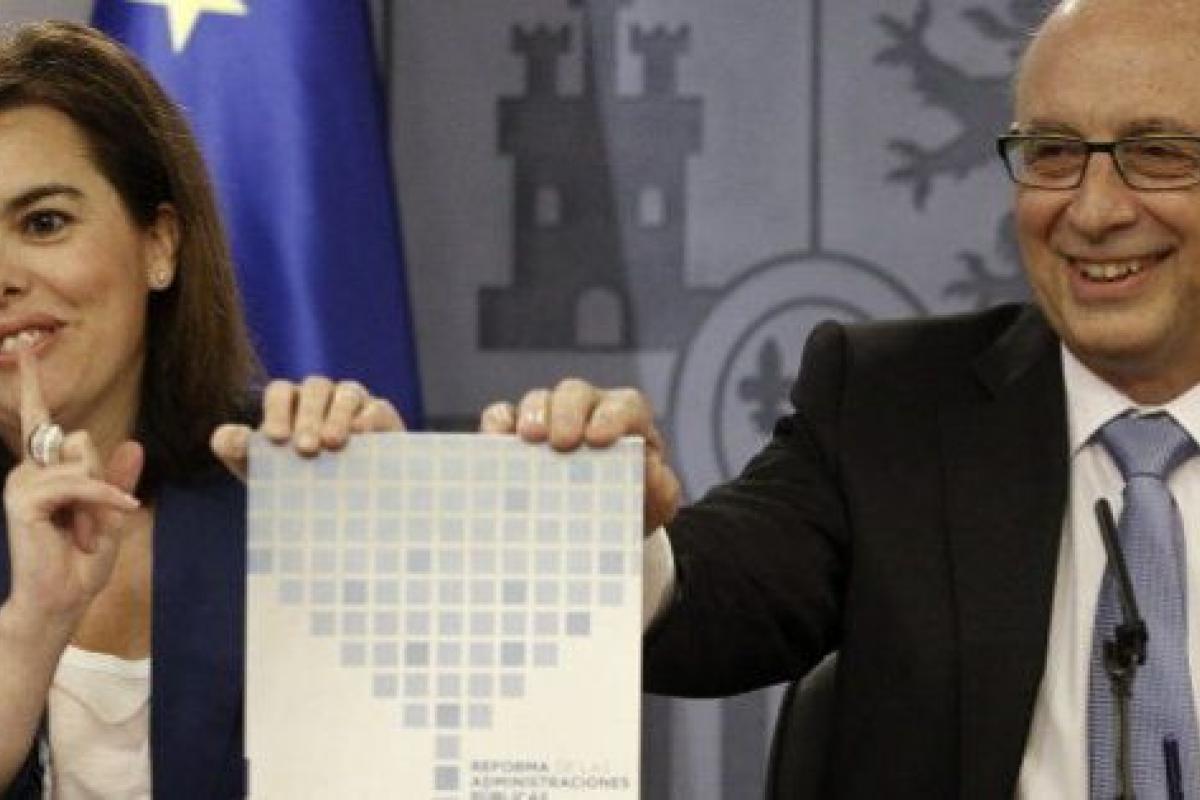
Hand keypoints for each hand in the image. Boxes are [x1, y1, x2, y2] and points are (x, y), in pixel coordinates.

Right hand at [2, 351, 141, 635]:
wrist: (60, 602)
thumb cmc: (82, 564)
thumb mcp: (113, 515)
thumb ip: (119, 480)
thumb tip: (133, 443)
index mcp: (45, 472)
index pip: (42, 421)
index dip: (35, 383)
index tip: (25, 347)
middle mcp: (27, 471)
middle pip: (82, 440)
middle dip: (101, 481)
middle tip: (92, 524)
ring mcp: (21, 484)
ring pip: (81, 460)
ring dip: (99, 498)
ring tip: (88, 533)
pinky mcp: (23, 500)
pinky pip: (77, 482)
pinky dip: (100, 500)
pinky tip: (109, 521)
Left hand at [211, 377, 405, 479]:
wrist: (344, 505)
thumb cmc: (296, 483)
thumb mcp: (263, 472)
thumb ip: (239, 452)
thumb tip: (223, 437)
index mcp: (291, 404)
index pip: (281, 392)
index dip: (277, 411)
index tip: (276, 440)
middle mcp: (322, 397)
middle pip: (314, 389)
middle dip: (308, 417)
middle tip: (305, 449)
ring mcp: (354, 404)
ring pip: (346, 393)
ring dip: (338, 416)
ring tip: (333, 444)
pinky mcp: (381, 417)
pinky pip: (376, 407)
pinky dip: (367, 418)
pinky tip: (361, 436)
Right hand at [479, 378, 680, 534]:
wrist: (604, 522)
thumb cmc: (633, 503)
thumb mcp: (657, 502)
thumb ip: (662, 487)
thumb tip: (649, 467)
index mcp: (626, 421)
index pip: (624, 406)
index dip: (612, 417)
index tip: (599, 440)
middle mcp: (587, 410)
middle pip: (575, 393)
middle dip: (568, 413)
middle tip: (561, 442)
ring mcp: (550, 418)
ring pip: (539, 399)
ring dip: (533, 414)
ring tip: (529, 439)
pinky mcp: (516, 433)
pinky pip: (503, 415)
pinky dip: (498, 422)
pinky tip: (496, 439)